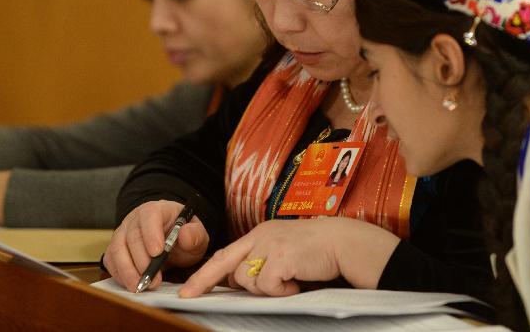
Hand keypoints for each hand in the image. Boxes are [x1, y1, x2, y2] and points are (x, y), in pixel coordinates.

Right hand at [103, 200, 208, 291]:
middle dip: (141, 260)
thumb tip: (185, 235)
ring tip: (140, 287)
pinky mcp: (115, 248)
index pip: (150, 215)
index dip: (151, 234)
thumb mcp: (196, 234)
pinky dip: (119, 274)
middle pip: (132, 236)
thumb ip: (195, 234)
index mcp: (157, 210)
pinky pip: (111, 260)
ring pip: (117, 249)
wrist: (171, 240)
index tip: (157, 253)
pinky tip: (130, 284)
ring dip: (127, 271)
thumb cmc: (182, 236)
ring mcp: (122, 232)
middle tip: (153, 280)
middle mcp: (135, 219)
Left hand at [179, 217, 400, 297]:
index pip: (225, 254)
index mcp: (259, 233)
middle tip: (187, 296)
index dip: (205, 272)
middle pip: (223, 262)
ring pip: (247, 280)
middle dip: (202, 281)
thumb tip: (239, 280)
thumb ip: (262, 260)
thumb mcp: (282, 250)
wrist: (342, 242)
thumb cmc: (316, 250)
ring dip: (265, 289)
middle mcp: (260, 236)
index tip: (189, 288)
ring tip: (288, 282)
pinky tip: (295, 284)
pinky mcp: (280, 257)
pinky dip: (280, 291)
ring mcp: (269, 245)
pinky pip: (267, 286)